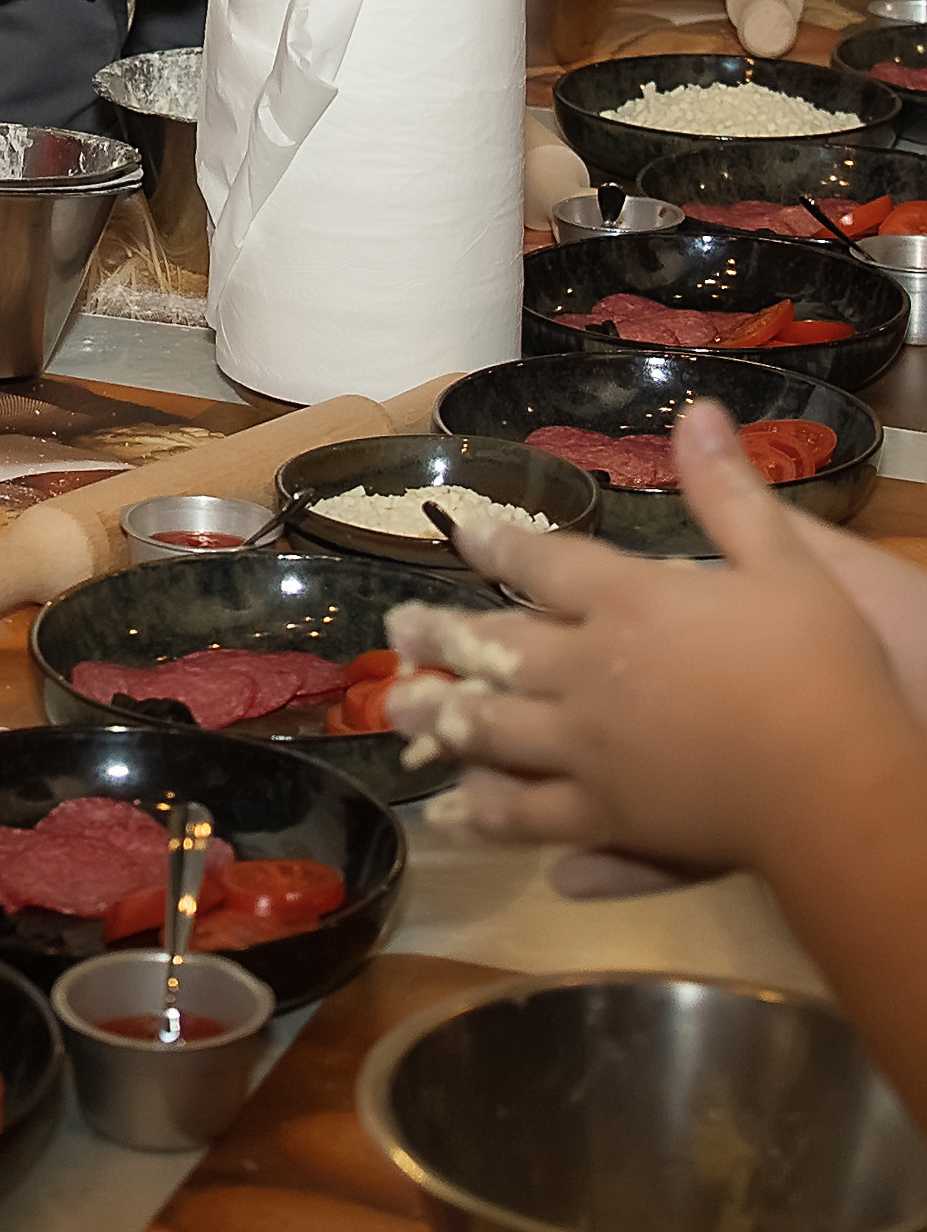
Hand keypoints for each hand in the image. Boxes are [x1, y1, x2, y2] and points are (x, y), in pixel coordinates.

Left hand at [380, 404, 919, 873]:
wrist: (838, 787)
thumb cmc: (820, 669)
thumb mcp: (788, 562)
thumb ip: (731, 491)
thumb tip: (697, 411)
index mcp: (628, 603)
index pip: (543, 563)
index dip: (499, 545)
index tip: (462, 534)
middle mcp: (590, 673)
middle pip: (496, 648)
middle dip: (441, 634)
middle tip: (394, 628)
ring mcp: (592, 752)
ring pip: (493, 732)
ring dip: (440, 716)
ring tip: (395, 707)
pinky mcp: (609, 820)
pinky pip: (530, 816)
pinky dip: (486, 813)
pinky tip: (453, 813)